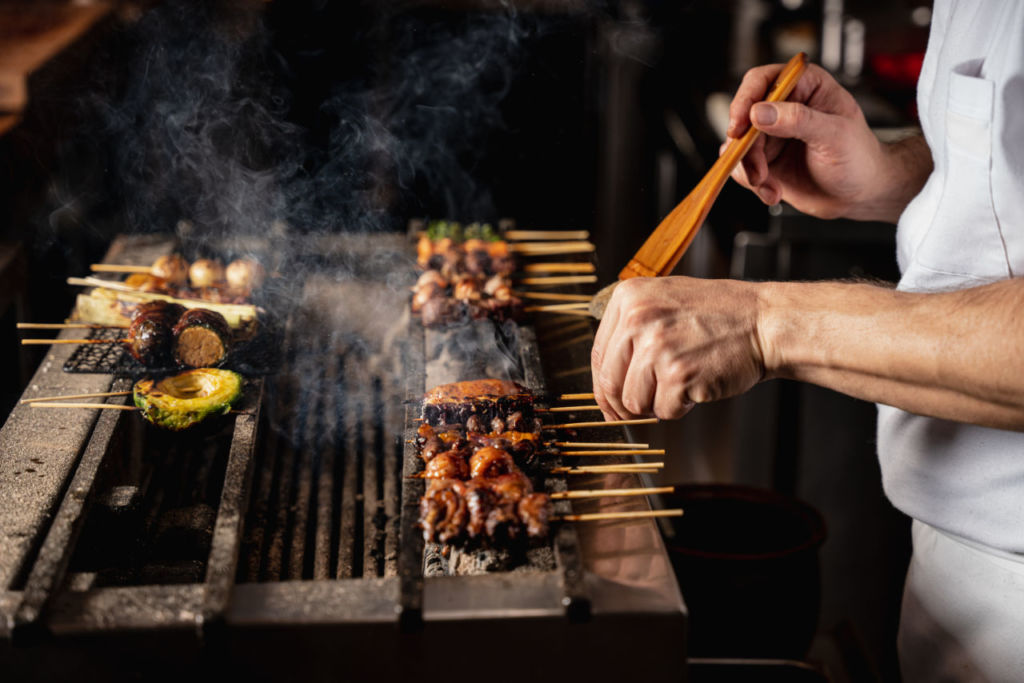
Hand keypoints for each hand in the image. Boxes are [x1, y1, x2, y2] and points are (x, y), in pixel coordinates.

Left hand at [590, 277, 767, 420]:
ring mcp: (657, 346)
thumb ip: (631, 328)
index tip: (610, 401)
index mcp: (628, 297)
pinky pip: (665, 410)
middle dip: (624, 404)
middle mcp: (637, 319)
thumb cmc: (719, 315)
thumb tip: (605, 376)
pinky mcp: (678, 374)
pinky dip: (681, 407)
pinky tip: (697, 385)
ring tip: (681, 383)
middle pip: (609, 383)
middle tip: (642, 409)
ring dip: (657, 403)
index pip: (597, 355)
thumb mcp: (665, 300)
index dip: (603, 386)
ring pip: (634, 402)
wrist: (762, 322)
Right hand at [726, 62, 897, 220]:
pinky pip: (741, 168)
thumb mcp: (835, 135)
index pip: (762, 80)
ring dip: (748, 170)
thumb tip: (760, 112)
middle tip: (758, 171)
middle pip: (743, 118)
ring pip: (738, 146)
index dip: (745, 100)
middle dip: (746, 148)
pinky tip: (773, 192)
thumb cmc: (859, 158)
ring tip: (769, 186)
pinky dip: (753, 184)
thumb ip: (799, 120)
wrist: (860, 194)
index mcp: (805, 86)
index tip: (739, 127)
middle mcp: (783, 107)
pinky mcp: (765, 160)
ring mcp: (771, 135)